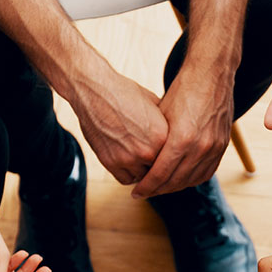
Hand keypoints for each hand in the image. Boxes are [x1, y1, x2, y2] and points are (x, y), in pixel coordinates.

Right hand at [72, 71, 168, 185]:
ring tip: (140, 158)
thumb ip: (166, 125)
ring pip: (143, 177)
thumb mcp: (154, 104)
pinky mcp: (110, 163)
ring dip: (142, 170)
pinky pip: (125, 179)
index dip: (171, 156)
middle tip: (154, 159)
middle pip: (159, 170)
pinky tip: (128, 162)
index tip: (169, 156)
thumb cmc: (125, 93)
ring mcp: (128, 159)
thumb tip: (177, 135)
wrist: (95, 91)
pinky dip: (128, 173)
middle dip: (157, 164)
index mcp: (163, 136)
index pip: (174, 158)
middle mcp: (147, 151)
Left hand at [130, 67, 232, 198]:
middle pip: (175, 181)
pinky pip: (207, 172)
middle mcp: (201, 147)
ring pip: (191, 180)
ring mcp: (214, 148)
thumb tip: (141, 162)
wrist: (211, 74)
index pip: (160, 175)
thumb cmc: (181, 90)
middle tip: (144, 192)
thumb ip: (155, 142)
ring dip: (174, 187)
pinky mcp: (222, 145)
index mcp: (182, 139)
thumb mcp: (161, 116)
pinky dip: (192, 179)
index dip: (146, 186)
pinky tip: (180, 179)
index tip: (135, 193)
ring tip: (160, 187)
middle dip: (157, 190)